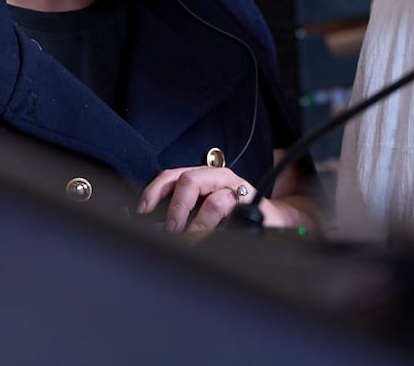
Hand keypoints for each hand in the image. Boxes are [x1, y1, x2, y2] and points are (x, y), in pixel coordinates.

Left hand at [137, 165, 257, 235]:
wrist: (270, 217)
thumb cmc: (232, 213)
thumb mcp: (202, 208)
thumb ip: (180, 213)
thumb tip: (151, 228)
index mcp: (203, 176)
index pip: (172, 176)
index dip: (154, 192)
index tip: (143, 211)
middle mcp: (219, 178)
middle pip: (189, 180)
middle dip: (177, 209)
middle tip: (173, 231)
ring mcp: (237, 190)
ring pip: (214, 201)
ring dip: (199, 225)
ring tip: (194, 239)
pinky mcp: (253, 206)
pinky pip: (236, 217)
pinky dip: (223, 230)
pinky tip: (218, 238)